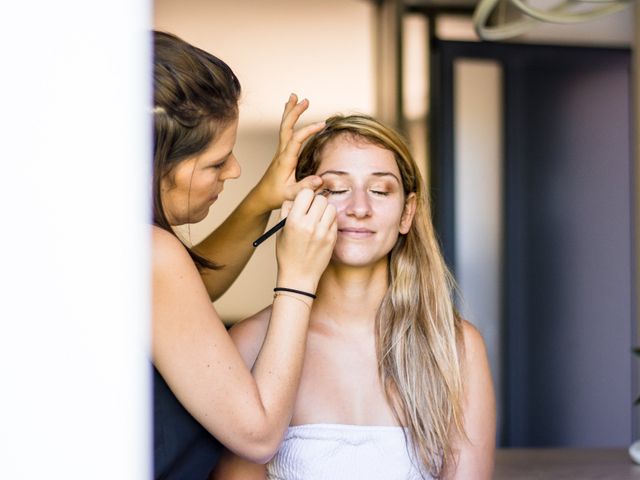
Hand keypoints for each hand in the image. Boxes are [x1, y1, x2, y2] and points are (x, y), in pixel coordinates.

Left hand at [252, 94, 325, 212]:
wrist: (263, 196)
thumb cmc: (276, 195)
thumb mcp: (291, 195)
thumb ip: (305, 187)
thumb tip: (319, 179)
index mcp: (285, 160)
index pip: (296, 139)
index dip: (308, 130)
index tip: (322, 124)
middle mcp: (281, 152)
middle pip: (286, 127)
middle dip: (295, 113)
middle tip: (305, 101)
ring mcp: (281, 151)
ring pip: (284, 127)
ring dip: (290, 112)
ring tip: (295, 97)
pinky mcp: (281, 152)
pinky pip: (285, 131)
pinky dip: (288, 119)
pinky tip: (290, 113)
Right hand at [275, 189, 336, 291]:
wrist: (299, 276)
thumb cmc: (287, 253)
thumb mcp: (280, 230)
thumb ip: (287, 211)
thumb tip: (296, 197)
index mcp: (294, 221)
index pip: (306, 193)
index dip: (305, 196)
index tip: (304, 201)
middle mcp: (310, 225)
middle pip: (320, 198)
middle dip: (316, 202)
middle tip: (312, 210)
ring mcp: (323, 232)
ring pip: (330, 207)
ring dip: (325, 210)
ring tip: (318, 218)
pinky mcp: (332, 238)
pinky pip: (335, 220)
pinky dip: (329, 220)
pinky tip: (322, 228)